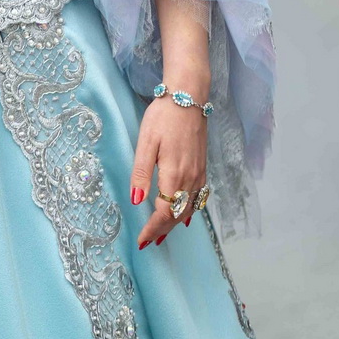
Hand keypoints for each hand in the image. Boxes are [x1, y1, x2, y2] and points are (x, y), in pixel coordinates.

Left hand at [129, 96, 207, 248]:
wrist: (188, 97)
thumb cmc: (163, 116)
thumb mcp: (146, 141)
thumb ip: (141, 172)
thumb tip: (136, 200)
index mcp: (174, 174)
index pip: (164, 212)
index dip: (152, 229)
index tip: (141, 240)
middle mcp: (190, 178)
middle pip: (177, 214)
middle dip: (163, 230)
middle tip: (149, 242)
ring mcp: (199, 173)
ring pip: (188, 208)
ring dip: (175, 223)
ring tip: (162, 234)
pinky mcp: (202, 166)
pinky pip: (198, 197)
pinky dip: (189, 211)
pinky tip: (184, 214)